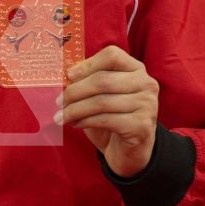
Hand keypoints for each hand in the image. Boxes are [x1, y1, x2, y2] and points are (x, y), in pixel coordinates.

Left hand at [55, 45, 159, 176]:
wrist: (129, 149)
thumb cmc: (111, 116)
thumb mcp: (100, 95)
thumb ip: (88, 81)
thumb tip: (64, 77)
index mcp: (135, 69)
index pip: (112, 56)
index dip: (87, 65)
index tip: (68, 76)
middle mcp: (146, 83)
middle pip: (102, 80)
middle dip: (74, 92)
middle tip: (57, 102)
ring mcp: (147, 104)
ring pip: (101, 102)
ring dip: (75, 110)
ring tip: (61, 116)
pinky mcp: (141, 125)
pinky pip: (105, 120)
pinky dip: (85, 121)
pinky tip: (75, 124)